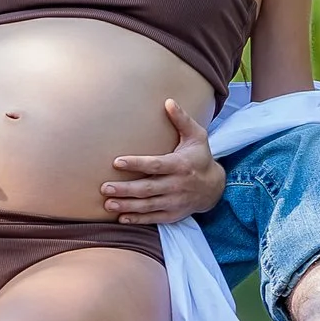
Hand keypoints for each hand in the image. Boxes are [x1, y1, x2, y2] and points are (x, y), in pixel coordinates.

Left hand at [102, 99, 225, 224]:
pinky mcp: (173, 214)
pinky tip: (121, 217)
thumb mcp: (197, 136)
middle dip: (126, 189)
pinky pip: (153, 218)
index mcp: (180, 165)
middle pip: (148, 188)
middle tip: (104, 187)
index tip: (117, 162)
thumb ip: (182, 120)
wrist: (215, 188)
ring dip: (127, 206)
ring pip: (148, 205)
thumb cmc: (200, 157)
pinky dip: (137, 219)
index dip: (136, 164)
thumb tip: (168, 101)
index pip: (155, 165)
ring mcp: (175, 202)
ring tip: (108, 204)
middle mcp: (177, 185)